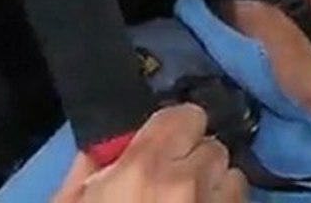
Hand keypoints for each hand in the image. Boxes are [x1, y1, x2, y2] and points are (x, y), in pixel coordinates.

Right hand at [52, 104, 247, 202]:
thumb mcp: (70, 202)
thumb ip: (91, 164)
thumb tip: (113, 139)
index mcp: (143, 168)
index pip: (186, 115)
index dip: (176, 129)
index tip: (165, 143)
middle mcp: (187, 181)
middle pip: (212, 145)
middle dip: (195, 159)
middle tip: (173, 180)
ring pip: (232, 174)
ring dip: (215, 184)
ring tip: (190, 200)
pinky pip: (240, 199)